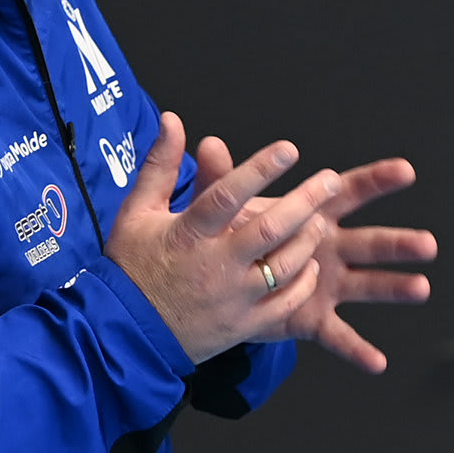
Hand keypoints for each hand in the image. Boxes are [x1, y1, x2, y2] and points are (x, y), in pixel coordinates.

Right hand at [103, 114, 347, 362]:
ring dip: (307, 241)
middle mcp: (214, 265)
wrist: (123, 333)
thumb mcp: (137, 212)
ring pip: (284, 267)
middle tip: (329, 180)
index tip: (289, 150)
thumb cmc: (130, 266)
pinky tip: (309, 265)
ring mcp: (231, 298)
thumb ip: (160, 165)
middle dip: (304, 202)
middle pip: (269, 230)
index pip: (227, 196)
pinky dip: (302, 284)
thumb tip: (172, 119)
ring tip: (320, 221)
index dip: (260, 170)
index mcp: (188, 234)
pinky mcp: (242, 325)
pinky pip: (284, 304)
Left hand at [183, 137, 434, 373]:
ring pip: (367, 285)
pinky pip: (338, 335)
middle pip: (371, 242)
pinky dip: (357, 350)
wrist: (220, 282)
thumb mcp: (226, 207)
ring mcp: (327, 285)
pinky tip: (377, 363)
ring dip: (396, 287)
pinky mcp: (313, 317)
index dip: (378, 180)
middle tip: (427, 244)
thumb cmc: (235, 235)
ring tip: (421, 288)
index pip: (351, 192)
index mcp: (314, 215)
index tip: (404, 170)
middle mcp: (330, 249)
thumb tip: (210, 144)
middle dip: (399, 242)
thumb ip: (221, 180)